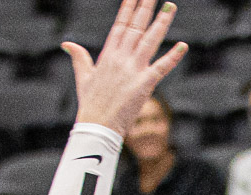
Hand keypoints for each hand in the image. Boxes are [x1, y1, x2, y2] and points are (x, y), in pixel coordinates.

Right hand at [61, 0, 187, 135]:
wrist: (97, 126)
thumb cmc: (91, 104)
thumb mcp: (83, 77)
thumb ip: (79, 58)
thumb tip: (67, 43)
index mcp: (108, 55)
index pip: (120, 25)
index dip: (128, 8)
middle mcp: (121, 58)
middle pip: (136, 26)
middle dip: (145, 7)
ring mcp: (133, 69)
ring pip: (150, 40)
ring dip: (162, 23)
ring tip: (171, 6)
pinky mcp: (144, 83)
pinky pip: (161, 67)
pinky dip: (173, 57)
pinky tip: (183, 45)